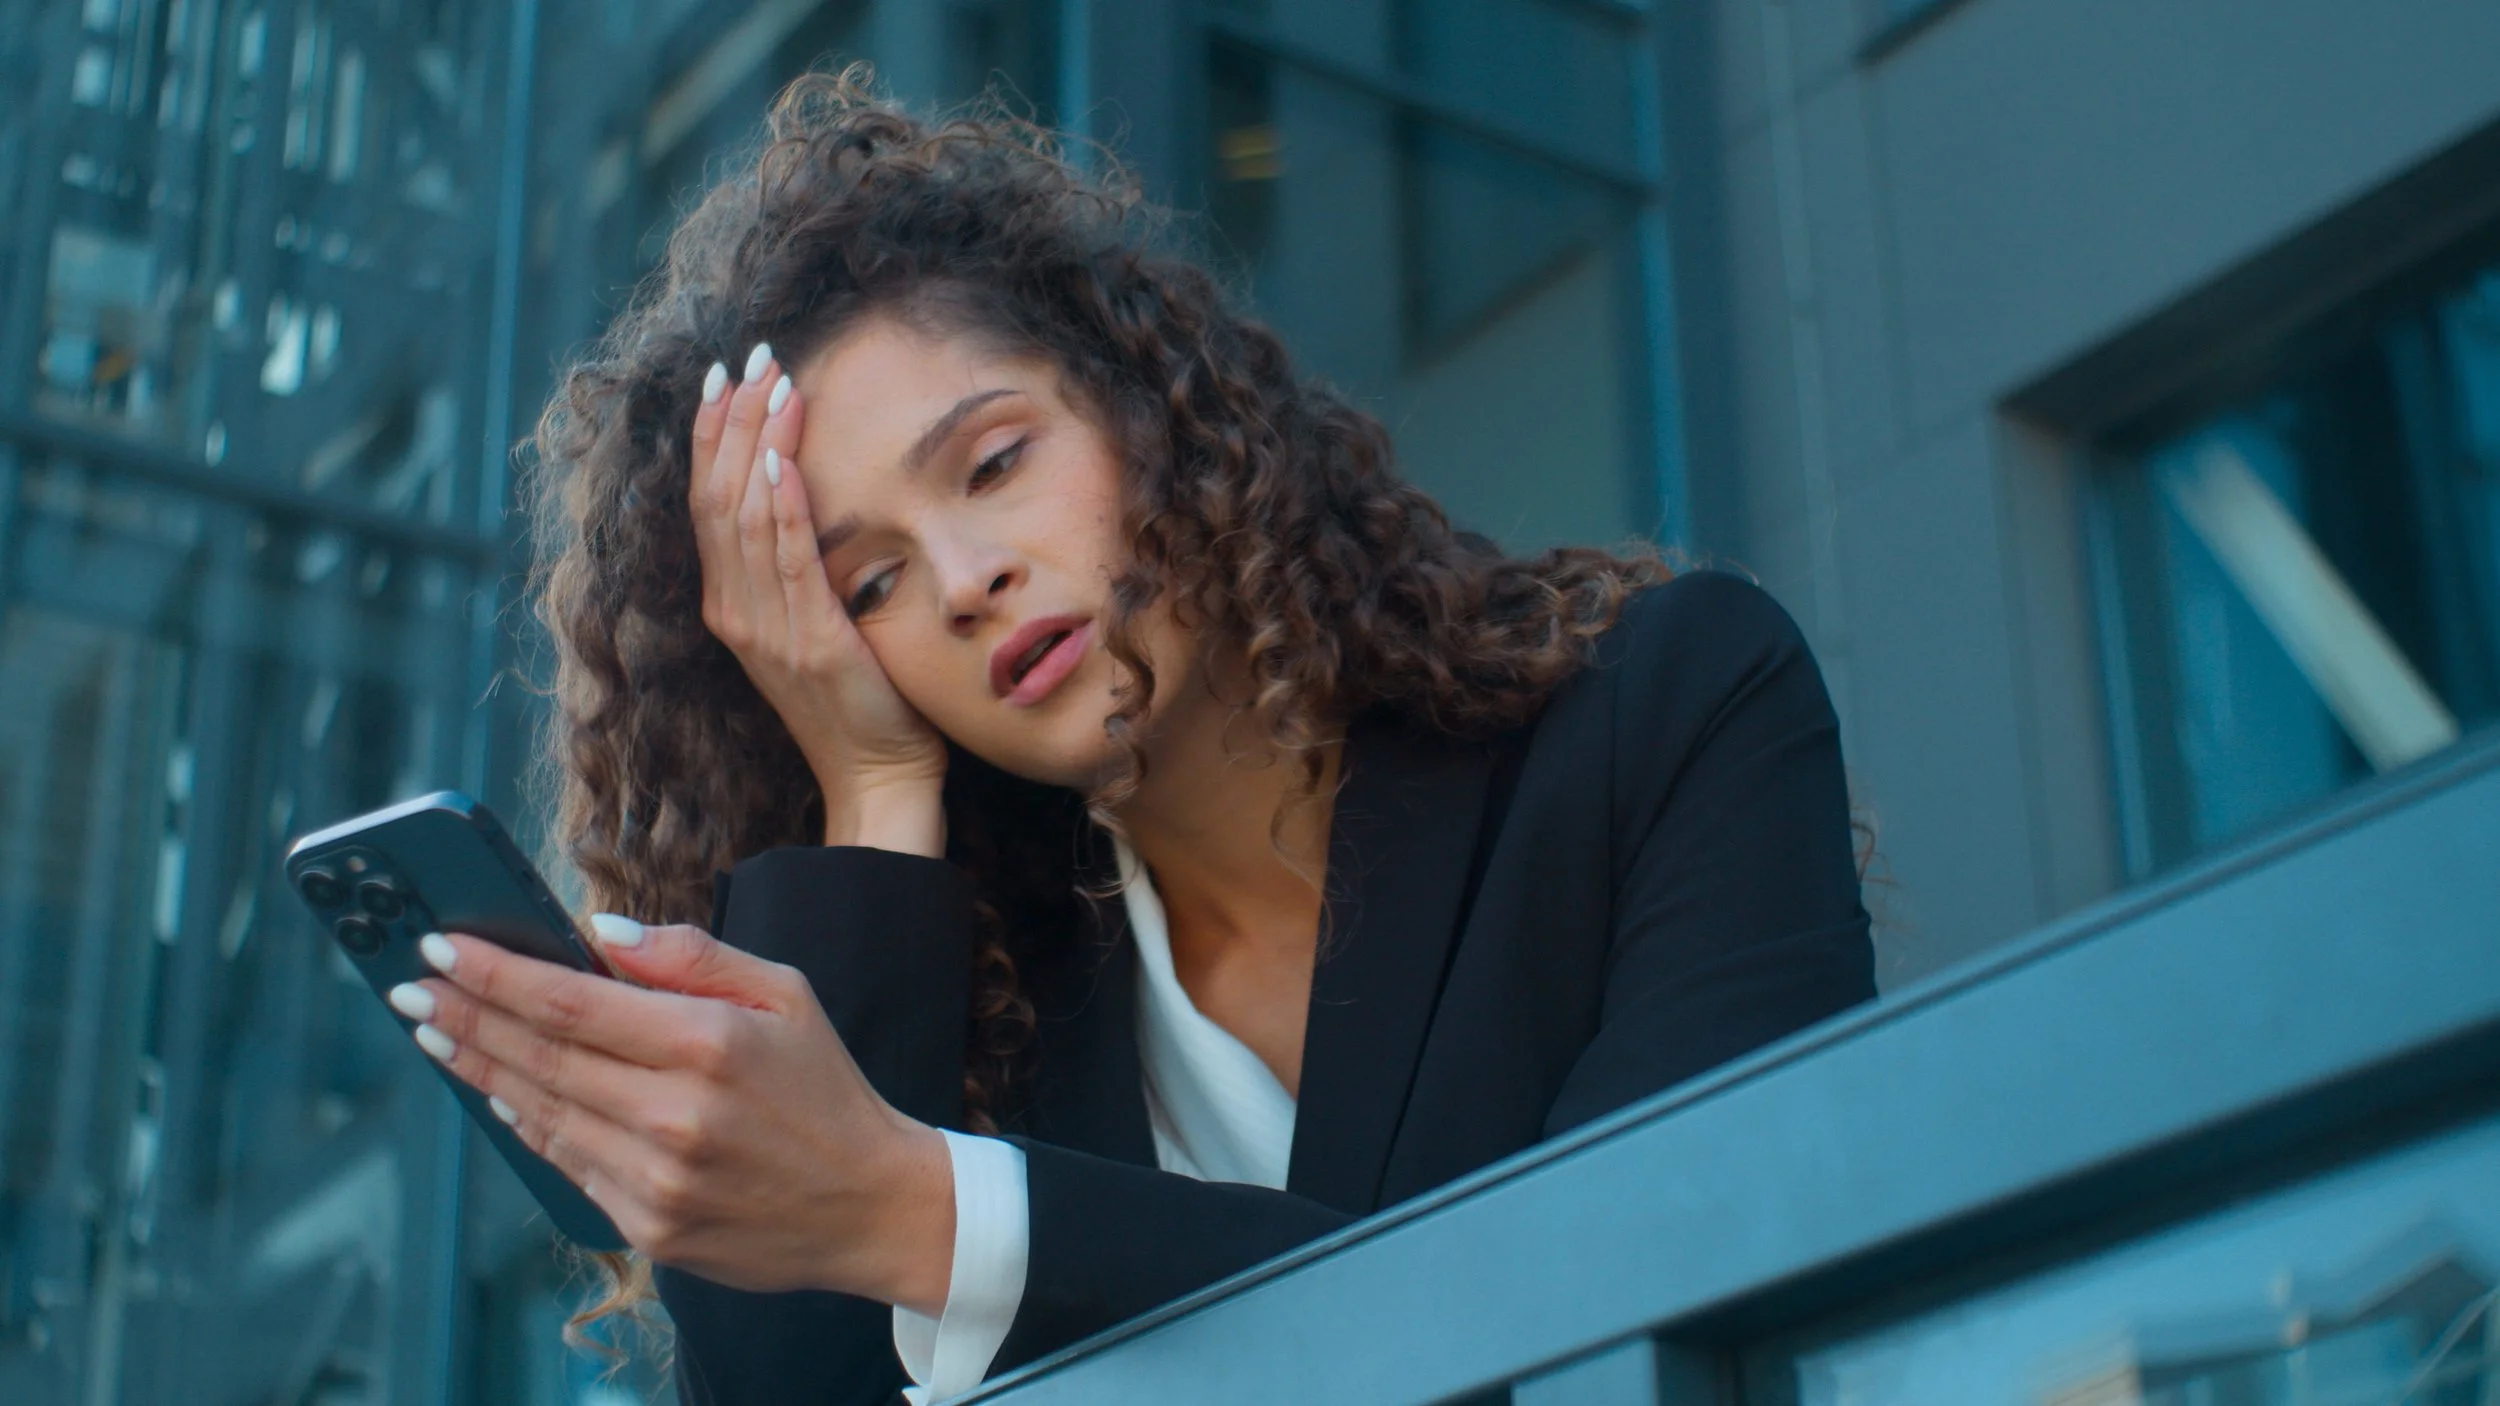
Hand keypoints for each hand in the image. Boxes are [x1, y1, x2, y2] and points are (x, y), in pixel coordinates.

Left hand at [391, 919, 957, 1314]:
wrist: (869, 1205)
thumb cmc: (824, 1089)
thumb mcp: (785, 994)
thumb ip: (691, 957)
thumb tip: (598, 934)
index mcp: (709, 1045)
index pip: (572, 1001)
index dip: (496, 973)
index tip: (441, 944)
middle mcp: (675, 1116)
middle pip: (540, 1056)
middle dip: (466, 1015)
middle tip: (411, 986)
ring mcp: (657, 1180)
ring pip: (541, 1113)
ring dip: (479, 1067)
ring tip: (437, 1031)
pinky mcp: (649, 1228)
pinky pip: (566, 1164)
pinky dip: (525, 1121)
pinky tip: (497, 1089)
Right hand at [690, 345, 946, 851]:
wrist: (877, 778)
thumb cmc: (859, 700)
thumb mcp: (813, 626)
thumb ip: (798, 571)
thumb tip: (804, 494)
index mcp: (731, 606)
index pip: (707, 502)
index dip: (710, 435)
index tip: (724, 376)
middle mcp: (736, 613)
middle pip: (716, 497)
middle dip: (731, 421)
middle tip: (752, 359)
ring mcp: (768, 631)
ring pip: (746, 519)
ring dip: (758, 445)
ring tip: (776, 387)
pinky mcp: (810, 643)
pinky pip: (787, 564)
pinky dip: (782, 510)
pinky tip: (784, 463)